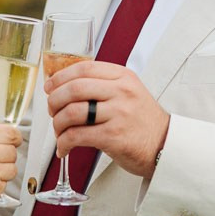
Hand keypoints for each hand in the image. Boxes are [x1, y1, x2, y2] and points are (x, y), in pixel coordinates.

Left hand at [45, 60, 168, 178]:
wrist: (164, 146)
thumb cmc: (142, 121)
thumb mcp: (129, 92)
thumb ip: (102, 85)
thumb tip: (63, 86)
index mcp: (123, 77)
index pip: (84, 68)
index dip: (60, 77)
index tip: (50, 87)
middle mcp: (121, 92)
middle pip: (74, 89)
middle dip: (54, 101)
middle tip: (51, 110)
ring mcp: (118, 114)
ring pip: (71, 113)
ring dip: (57, 124)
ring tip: (59, 132)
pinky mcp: (113, 136)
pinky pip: (76, 136)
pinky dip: (64, 143)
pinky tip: (64, 147)